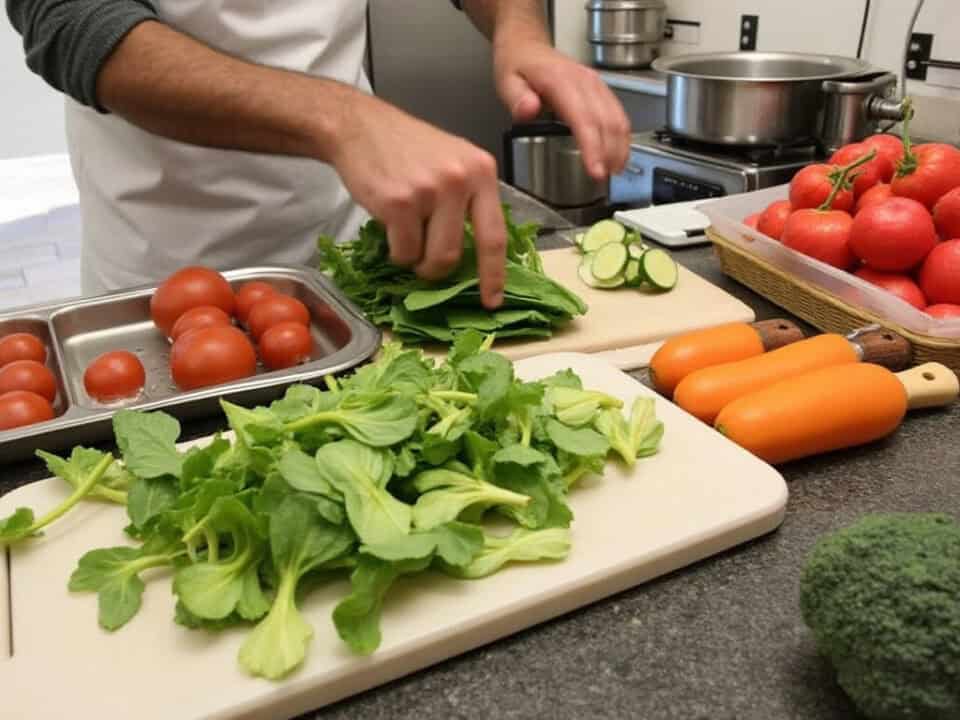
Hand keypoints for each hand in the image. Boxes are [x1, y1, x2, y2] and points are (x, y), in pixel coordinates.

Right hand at [327, 93, 506, 308]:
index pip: (495, 235)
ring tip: (406, 237)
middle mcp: (461, 179)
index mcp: (481, 171)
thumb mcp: (452, 163)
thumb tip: (477, 259)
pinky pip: (403, 252)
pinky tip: (390, 226)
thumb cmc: (406, 150)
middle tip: (424, 260)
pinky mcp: (399, 202)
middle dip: (437, 269)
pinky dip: (395, 251)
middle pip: (456, 255)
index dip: (494, 275)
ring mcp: (430, 190)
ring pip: (431, 258)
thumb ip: (469, 201)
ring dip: (416, 261)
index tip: (492, 301)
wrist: (359, 126)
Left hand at [493, 42, 630, 179]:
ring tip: (614, 171)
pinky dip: (621, 136)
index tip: (596, 170)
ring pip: (618, 118)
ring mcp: (595, 84)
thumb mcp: (506, 80)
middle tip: (604, 179)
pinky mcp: (600, 90)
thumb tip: (529, 110)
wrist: (527, 46)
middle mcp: (584, 81)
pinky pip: (618, 113)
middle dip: (610, 153)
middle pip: (607, 121)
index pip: (583, 118)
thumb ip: (517, 98)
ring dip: (620, 147)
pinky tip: (616, 154)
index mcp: (561, 81)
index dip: (593, 147)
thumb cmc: (517, 65)